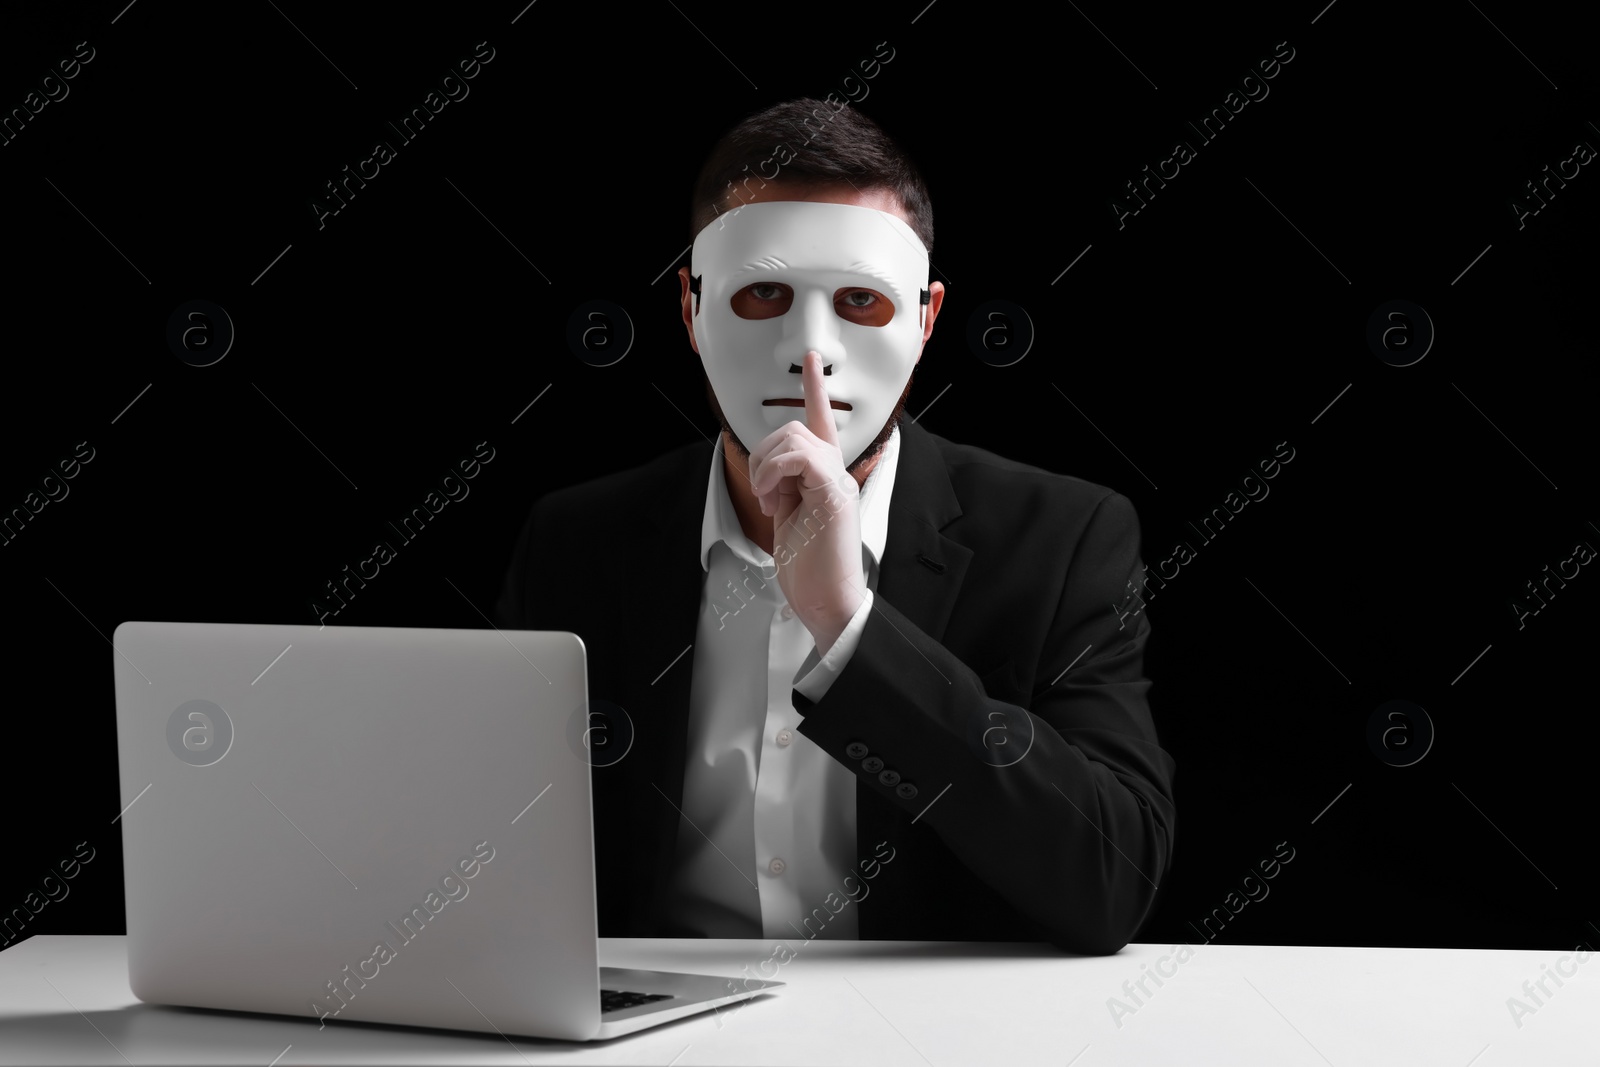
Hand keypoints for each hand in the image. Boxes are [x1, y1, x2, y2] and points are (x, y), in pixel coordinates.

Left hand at [748, 351, 866, 653]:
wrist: (827, 602)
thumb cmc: (810, 571)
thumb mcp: (789, 520)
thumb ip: (784, 489)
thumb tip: (768, 475)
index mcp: (826, 479)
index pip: (822, 424)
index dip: (815, 390)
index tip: (812, 361)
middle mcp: (837, 473)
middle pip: (794, 428)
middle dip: (764, 456)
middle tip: (765, 495)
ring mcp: (837, 481)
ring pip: (792, 439)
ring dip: (766, 468)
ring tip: (771, 502)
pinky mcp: (833, 492)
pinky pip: (797, 456)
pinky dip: (773, 474)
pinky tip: (775, 500)